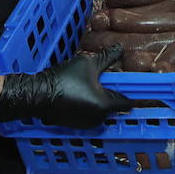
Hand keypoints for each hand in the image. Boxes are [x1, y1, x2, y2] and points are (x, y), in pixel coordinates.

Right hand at [0, 47, 131, 128]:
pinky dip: (90, 106)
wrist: (38, 94)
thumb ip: (107, 58)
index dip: (133, 93)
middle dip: (113, 94)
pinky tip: (82, 94)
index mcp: (105, 105)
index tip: (137, 86)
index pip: (127, 102)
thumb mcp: (88, 64)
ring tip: (93, 85)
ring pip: (102, 111)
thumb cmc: (65, 78)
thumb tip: (120, 48)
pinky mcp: (76, 125)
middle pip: (114, 106)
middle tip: (109, 80)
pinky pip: (89, 115)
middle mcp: (98, 119)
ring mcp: (86, 124)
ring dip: (101, 100)